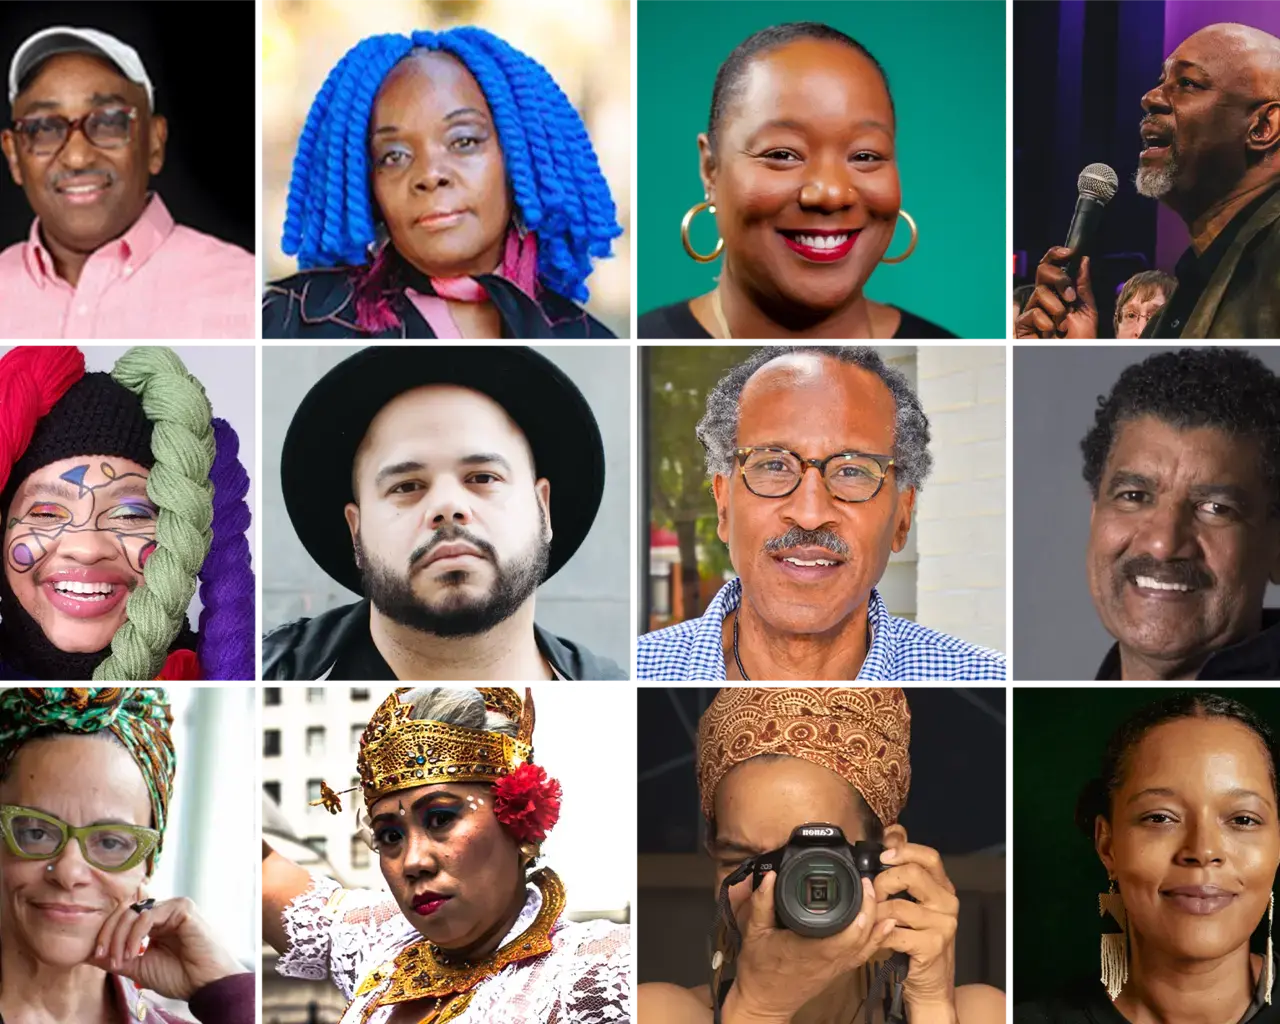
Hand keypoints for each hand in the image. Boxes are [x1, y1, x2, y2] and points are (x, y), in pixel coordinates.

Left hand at [89, 891, 242, 1001]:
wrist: (203, 984)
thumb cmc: (178, 977)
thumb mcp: (138, 968)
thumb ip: (115, 958)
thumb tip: (86, 954)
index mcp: (154, 925)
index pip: (123, 918)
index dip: (105, 934)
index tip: (96, 956)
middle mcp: (163, 912)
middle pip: (124, 912)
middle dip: (109, 935)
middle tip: (104, 957)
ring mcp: (173, 907)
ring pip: (134, 912)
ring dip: (120, 937)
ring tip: (120, 959)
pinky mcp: (182, 907)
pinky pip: (148, 915)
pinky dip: (135, 934)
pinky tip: (134, 952)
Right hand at [725, 873, 895, 1023]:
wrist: (764, 1001)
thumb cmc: (759, 970)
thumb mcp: (754, 932)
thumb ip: (762, 903)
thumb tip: (769, 876)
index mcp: (809, 949)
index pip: (845, 933)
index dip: (860, 910)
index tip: (859, 884)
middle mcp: (828, 960)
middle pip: (861, 936)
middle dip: (870, 908)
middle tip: (867, 884)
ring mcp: (835, 968)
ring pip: (866, 947)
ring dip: (875, 923)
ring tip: (878, 899)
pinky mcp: (837, 971)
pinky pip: (862, 955)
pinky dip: (876, 940)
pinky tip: (884, 927)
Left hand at [875, 844, 960, 1014]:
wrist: (931, 983)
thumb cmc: (916, 938)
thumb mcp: (913, 902)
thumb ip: (904, 869)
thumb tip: (892, 832)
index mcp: (943, 887)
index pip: (929, 856)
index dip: (904, 850)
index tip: (882, 854)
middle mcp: (948, 903)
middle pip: (912, 874)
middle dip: (883, 881)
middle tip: (873, 894)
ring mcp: (943, 925)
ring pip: (898, 905)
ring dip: (876, 913)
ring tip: (872, 920)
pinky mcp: (933, 946)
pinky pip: (894, 932)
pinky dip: (879, 934)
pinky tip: (879, 937)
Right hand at [1015, 249, 1098, 341]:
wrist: (1072, 362)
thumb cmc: (1080, 340)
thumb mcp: (1087, 309)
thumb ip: (1083, 285)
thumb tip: (1083, 259)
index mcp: (1059, 291)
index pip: (1052, 266)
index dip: (1056, 254)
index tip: (1069, 252)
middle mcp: (1044, 297)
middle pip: (1042, 271)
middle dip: (1059, 279)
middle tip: (1071, 296)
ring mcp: (1032, 310)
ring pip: (1040, 293)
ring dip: (1057, 308)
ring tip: (1063, 325)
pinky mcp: (1023, 325)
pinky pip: (1032, 313)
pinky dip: (1046, 323)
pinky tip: (1050, 333)